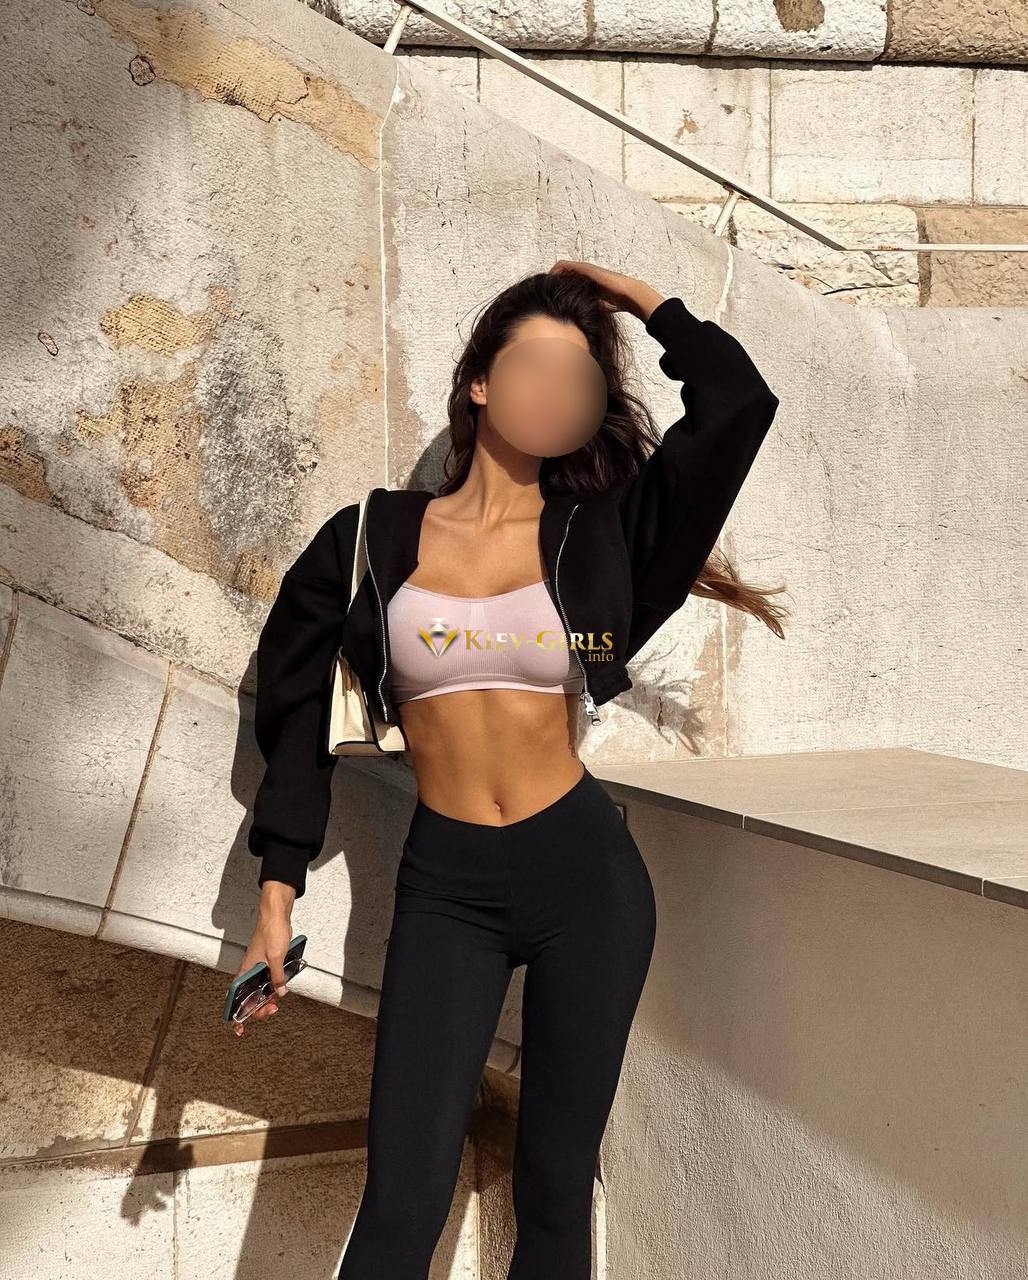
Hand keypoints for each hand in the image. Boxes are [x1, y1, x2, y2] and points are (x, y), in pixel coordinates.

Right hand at [230, 881, 295, 1036]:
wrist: (275, 915)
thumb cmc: (271, 932)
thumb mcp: (276, 957)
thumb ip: (278, 977)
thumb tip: (280, 992)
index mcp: (244, 972)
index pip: (234, 999)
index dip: (235, 1016)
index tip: (239, 1029)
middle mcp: (248, 972)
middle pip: (249, 998)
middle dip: (259, 1008)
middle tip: (272, 1009)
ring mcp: (257, 968)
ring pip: (259, 991)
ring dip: (267, 998)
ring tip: (277, 1002)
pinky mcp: (266, 964)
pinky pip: (267, 981)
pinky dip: (273, 987)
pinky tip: (280, 990)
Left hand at [548, 260, 664, 323]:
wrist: (629, 294)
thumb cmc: (617, 303)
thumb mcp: (597, 307)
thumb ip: (588, 311)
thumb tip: (578, 327)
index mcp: (587, 283)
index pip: (567, 281)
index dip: (557, 286)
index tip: (546, 295)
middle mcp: (585, 275)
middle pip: (563, 273)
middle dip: (552, 279)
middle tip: (540, 287)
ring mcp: (586, 270)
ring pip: (563, 268)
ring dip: (552, 273)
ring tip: (542, 281)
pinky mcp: (586, 268)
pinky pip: (567, 265)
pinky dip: (557, 269)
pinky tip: (550, 276)